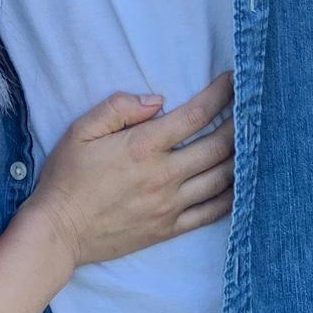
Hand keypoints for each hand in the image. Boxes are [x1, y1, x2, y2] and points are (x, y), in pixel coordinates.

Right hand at [26, 70, 235, 268]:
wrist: (58, 232)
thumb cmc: (67, 177)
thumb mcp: (81, 131)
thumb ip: (118, 108)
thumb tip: (157, 100)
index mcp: (144, 147)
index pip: (195, 115)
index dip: (220, 95)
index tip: (234, 80)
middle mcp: (164, 176)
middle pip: (218, 147)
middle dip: (240, 123)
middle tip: (252, 107)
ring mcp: (170, 206)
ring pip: (221, 179)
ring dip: (241, 157)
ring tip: (254, 140)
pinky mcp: (170, 229)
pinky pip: (212, 212)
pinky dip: (232, 195)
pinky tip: (242, 183)